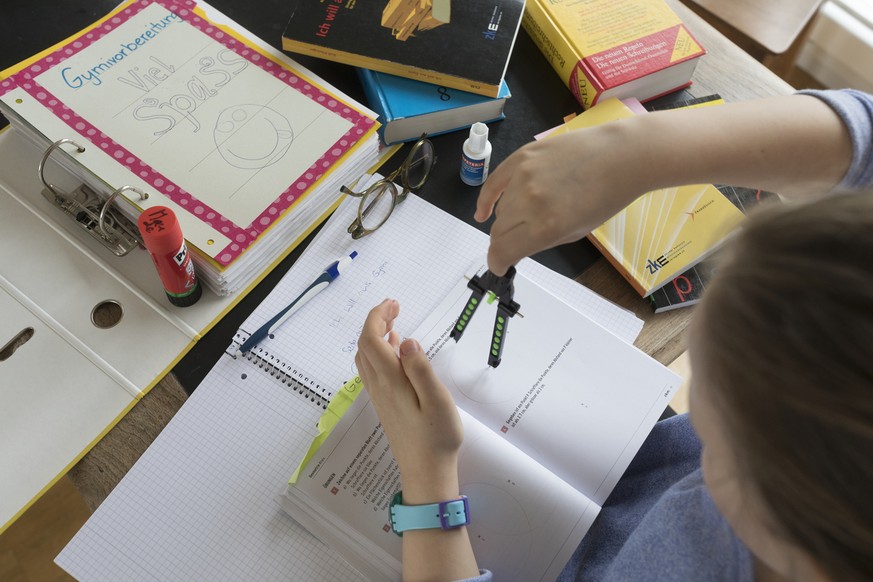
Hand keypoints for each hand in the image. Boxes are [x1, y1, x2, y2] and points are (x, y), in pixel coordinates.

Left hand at [355, 299, 463, 503]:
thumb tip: (405, 341)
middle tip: (396, 306)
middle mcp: (379, 387)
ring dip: (375, 335)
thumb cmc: (437, 439)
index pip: (371, 340)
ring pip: (366, 358)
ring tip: (394, 321)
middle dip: (375, 321)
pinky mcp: (385, 405)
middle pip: (365, 345)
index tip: (393, 303)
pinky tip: (395, 350)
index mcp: (391, 382)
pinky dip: (379, 352)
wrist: (426, 474)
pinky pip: (372, 370)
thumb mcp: (437, 401)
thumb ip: (420, 369)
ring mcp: (380, 397)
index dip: (377, 317)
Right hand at [475, 125, 648, 275]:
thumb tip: (514, 249)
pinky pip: (493, 182)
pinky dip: (486, 199)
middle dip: (504, 242)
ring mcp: (523, 176)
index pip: (503, 251)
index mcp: (545, 227)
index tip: (500, 266)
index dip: (498, 263)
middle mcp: (529, 202)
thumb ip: (539, 242)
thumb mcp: (575, 231)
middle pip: (498, 231)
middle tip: (516, 242)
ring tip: (529, 215)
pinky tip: (483, 212)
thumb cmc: (606, 198)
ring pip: (500, 209)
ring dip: (508, 218)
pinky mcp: (522, 156)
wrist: (621, 156)